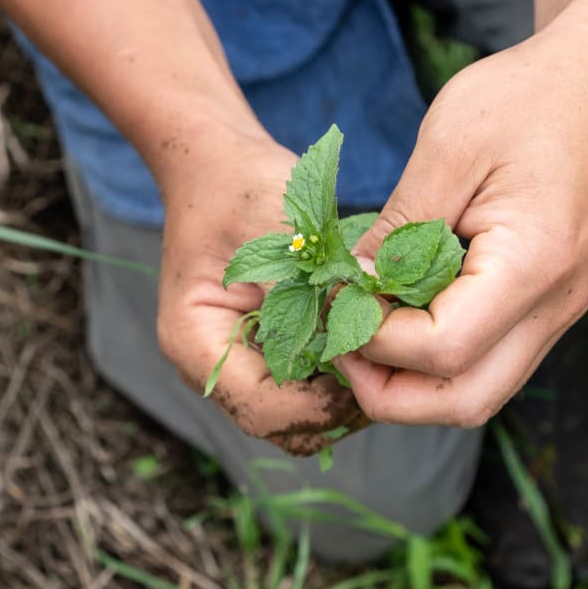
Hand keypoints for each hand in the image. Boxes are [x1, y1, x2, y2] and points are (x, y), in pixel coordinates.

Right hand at [155, 124, 365, 454]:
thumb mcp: (278, 228)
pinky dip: (337, 375)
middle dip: (337, 406)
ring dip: (342, 394)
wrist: (217, 163)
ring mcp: (236, 363)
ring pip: (298, 415)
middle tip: (392, 367)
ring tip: (386, 354)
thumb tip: (362, 335)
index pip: (263, 408)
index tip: (374, 367)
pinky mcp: (262, 351)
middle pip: (282, 424)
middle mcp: (211, 366)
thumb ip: (313, 287)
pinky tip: (371, 342)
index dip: (323, 402)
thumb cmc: (239, 185)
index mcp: (195, 343)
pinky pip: (304, 387)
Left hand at [335, 32, 587, 426]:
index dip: (375, 340)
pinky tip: (400, 318)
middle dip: (389, 393)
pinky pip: (491, 359)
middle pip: (466, 400)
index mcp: (534, 264)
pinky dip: (438, 359)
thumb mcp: (447, 147)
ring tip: (363, 336)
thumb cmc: (525, 100)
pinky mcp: (549, 302)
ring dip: (413, 383)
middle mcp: (557, 304)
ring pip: (479, 390)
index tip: (334, 301)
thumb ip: (399, 228)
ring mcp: (559, 309)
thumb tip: (354, 286)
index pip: (443, 348)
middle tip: (339, 346)